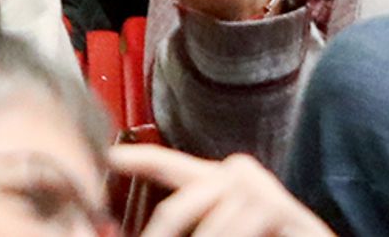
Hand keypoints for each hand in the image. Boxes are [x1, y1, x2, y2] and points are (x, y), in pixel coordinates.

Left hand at [107, 146, 334, 236]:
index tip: (111, 159)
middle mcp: (238, 174)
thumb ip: (195, 224)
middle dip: (163, 236)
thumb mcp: (221, 232)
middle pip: (176, 209)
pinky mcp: (277, 205)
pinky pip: (236, 230)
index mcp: (218, 183)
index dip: (141, 161)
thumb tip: (158, 227)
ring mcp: (259, 186)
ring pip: (206, 230)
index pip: (172, 168)